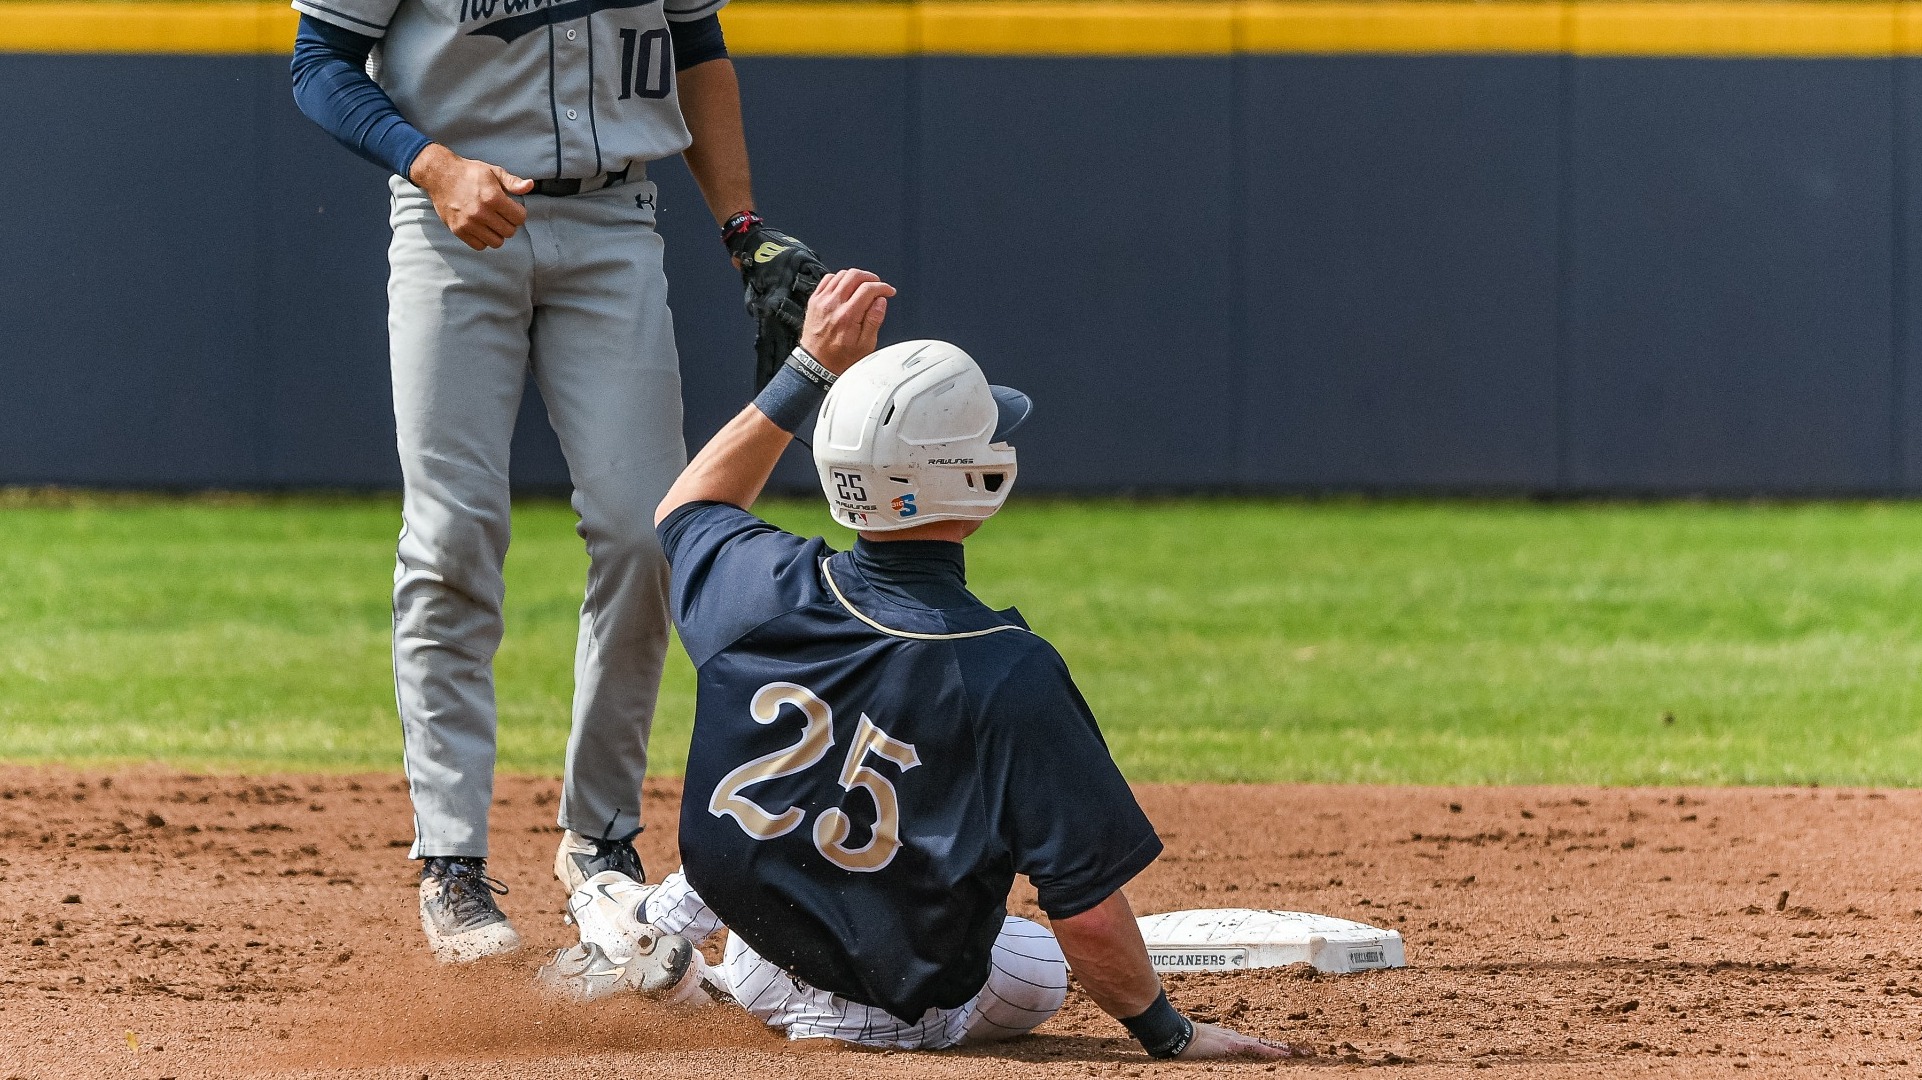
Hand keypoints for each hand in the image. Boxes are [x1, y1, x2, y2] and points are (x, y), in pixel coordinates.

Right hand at [409, 143, 534, 250]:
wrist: (440, 175)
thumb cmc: (469, 173)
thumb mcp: (493, 172)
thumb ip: (513, 182)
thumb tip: (530, 185)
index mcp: (493, 197)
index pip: (519, 218)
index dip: (519, 213)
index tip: (512, 208)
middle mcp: (481, 212)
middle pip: (509, 232)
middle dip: (509, 223)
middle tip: (502, 215)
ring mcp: (469, 223)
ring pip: (497, 242)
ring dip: (497, 233)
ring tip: (492, 222)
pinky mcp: (458, 231)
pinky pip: (480, 246)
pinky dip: (483, 239)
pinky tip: (481, 228)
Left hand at [799, 269, 894, 374]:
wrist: (816, 363)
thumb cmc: (839, 357)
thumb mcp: (865, 345)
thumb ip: (874, 320)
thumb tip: (880, 302)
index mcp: (847, 316)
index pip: (868, 289)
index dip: (882, 287)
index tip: (888, 291)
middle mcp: (833, 304)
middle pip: (854, 275)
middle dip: (871, 277)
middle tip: (878, 285)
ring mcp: (822, 300)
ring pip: (841, 274)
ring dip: (856, 277)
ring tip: (864, 285)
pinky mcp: (814, 300)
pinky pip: (828, 279)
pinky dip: (840, 278)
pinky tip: (846, 286)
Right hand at [1176, 1022, 1313, 1060]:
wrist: (1176, 1034)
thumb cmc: (1187, 1041)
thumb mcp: (1205, 1047)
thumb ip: (1215, 1050)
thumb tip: (1217, 1055)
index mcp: (1232, 1040)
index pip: (1258, 1045)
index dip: (1274, 1049)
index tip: (1290, 1052)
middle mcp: (1237, 1038)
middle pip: (1266, 1044)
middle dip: (1285, 1049)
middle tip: (1306, 1051)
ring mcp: (1235, 1040)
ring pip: (1264, 1045)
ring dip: (1282, 1050)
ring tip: (1301, 1053)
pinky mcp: (1231, 1044)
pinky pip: (1255, 1048)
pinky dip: (1269, 1051)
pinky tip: (1282, 1054)